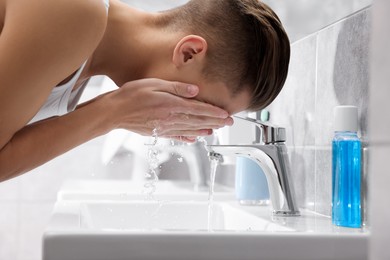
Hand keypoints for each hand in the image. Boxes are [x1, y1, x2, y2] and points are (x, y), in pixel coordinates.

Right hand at [106, 78, 232, 138]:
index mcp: (171, 105)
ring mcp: (164, 127)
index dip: (214, 112)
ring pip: (189, 130)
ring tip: (215, 131)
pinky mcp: (157, 132)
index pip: (198, 109)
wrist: (113, 112)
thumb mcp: (154, 84)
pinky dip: (187, 138)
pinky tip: (193, 139)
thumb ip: (176, 88)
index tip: (226, 115)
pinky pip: (176, 136)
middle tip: (228, 124)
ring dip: (204, 130)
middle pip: (197, 121)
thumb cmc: (131, 94)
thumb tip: (195, 91)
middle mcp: (170, 118)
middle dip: (215, 122)